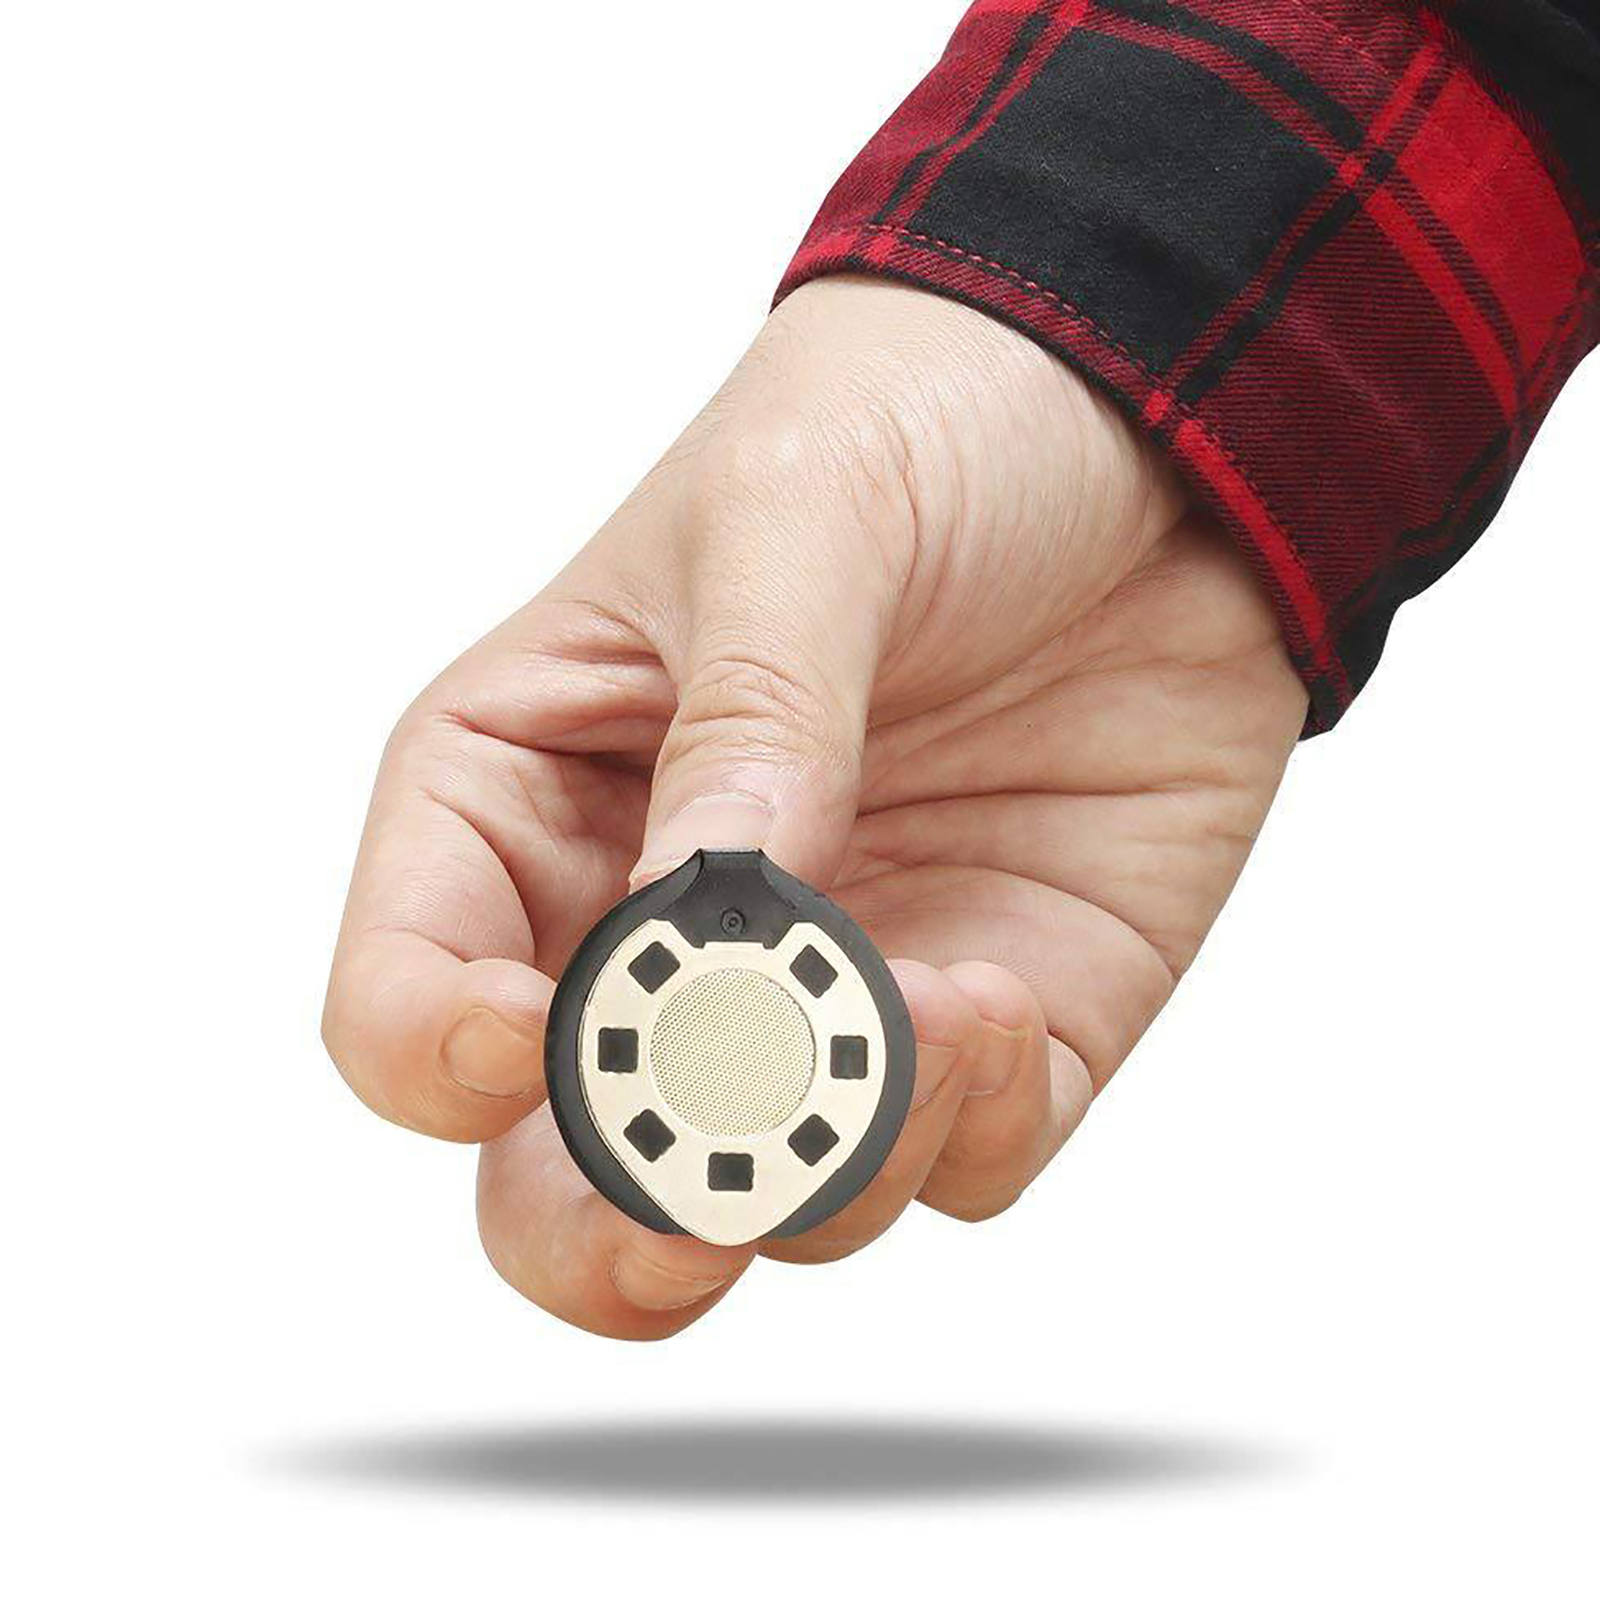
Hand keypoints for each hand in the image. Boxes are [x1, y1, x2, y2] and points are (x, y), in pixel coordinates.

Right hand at [323, 278, 1306, 1338]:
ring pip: (773, 1202)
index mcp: (537, 796)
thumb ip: (746, 719)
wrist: (1158, 441)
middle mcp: (664, 927)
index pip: (411, 992)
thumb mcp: (797, 516)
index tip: (528, 1032)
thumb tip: (709, 916)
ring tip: (929, 1007)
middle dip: (610, 1228)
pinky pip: (961, 1163)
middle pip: (564, 1175)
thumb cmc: (920, 425)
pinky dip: (969, 1130)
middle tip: (681, 1214)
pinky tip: (998, 998)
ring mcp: (830, 995)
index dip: (436, 1051)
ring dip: (829, 1167)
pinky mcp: (994, 1019)